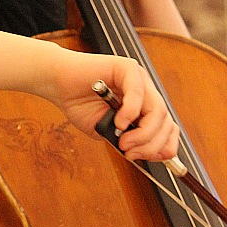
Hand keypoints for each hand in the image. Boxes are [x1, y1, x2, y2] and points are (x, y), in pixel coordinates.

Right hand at [46, 49, 179, 162]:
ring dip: (142, 133)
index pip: (168, 128)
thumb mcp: (107, 132)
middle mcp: (147, 92)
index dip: (163, 147)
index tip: (145, 159)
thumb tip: (147, 152)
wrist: (58, 84)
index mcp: (145, 106)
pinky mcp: (127, 68)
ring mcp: (139, 78)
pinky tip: (119, 123)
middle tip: (130, 153)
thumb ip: (128, 140)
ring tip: (124, 142)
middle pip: (165, 122)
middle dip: (151, 145)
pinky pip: (138, 93)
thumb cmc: (80, 105)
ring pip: (157, 110)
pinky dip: (130, 112)